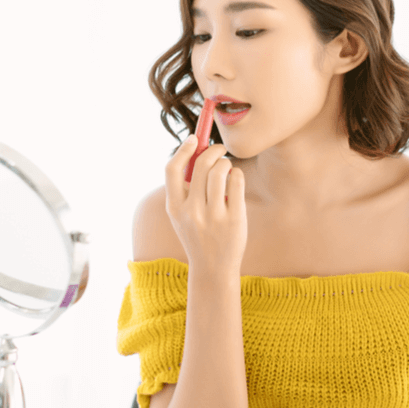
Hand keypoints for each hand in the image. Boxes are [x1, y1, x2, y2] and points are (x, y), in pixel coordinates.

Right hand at [164, 136, 246, 269]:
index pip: (171, 169)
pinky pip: (236, 182)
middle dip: (212, 150)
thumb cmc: (198, 235)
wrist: (213, 269)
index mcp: (174, 208)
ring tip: (228, 167)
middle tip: (220, 150)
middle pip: (200, 165)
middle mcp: (192, 211)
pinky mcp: (234, 219)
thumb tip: (195, 151)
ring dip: (226, 162)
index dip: (183, 149)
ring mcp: (213, 216)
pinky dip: (237, 174)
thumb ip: (184, 189)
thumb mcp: (181, 216)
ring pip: (220, 171)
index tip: (194, 138)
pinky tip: (235, 178)